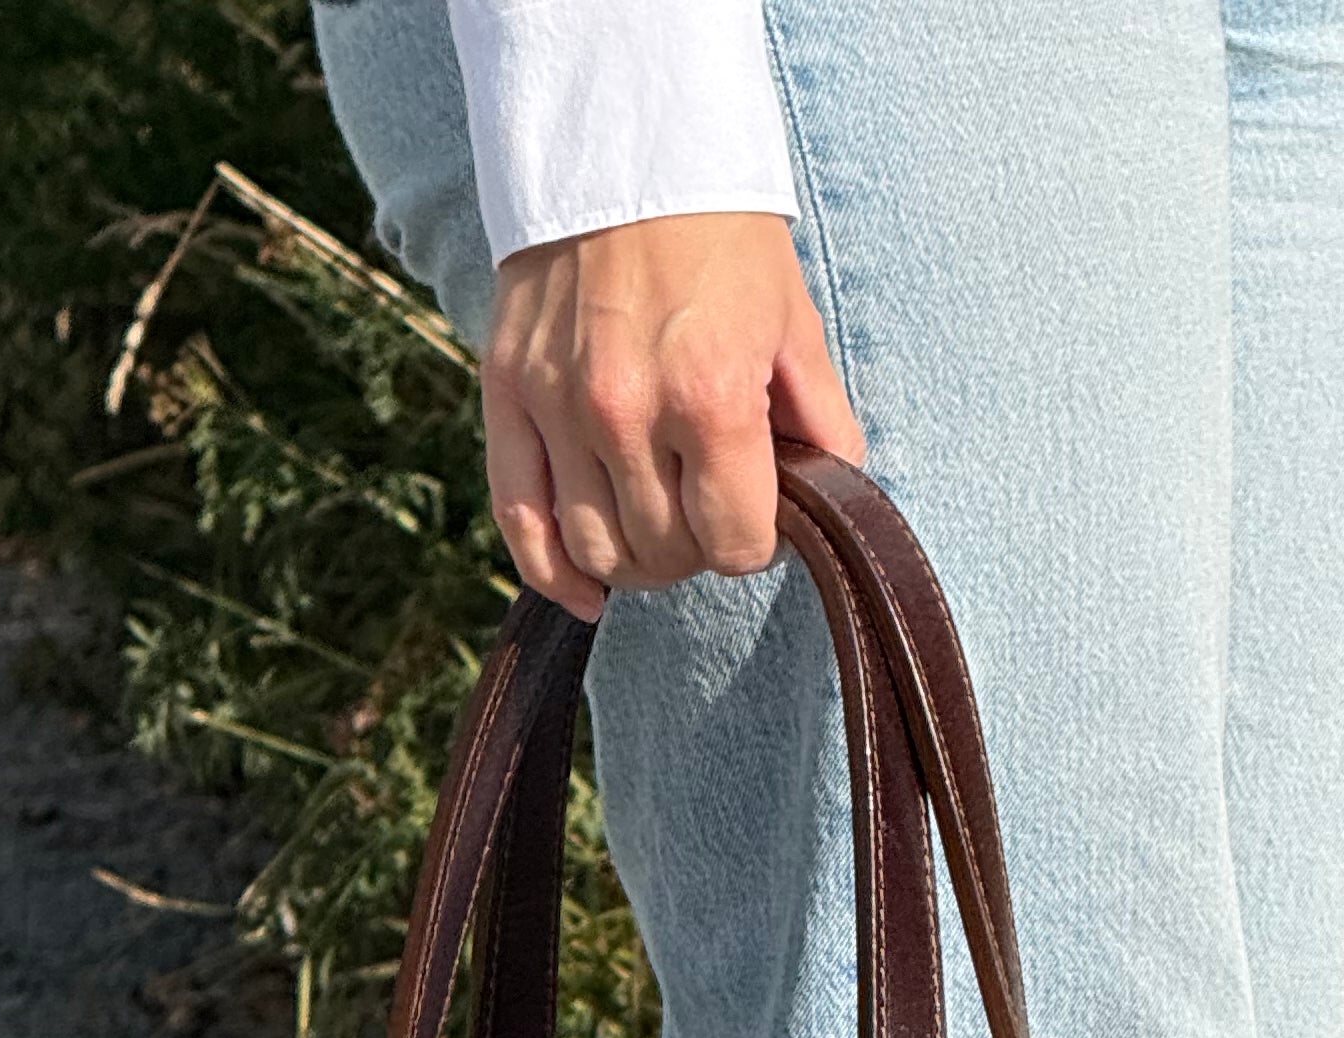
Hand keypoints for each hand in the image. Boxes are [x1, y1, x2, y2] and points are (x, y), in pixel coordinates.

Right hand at [483, 213, 867, 617]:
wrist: (621, 143)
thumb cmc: (719, 231)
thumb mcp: (793, 319)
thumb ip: (821, 420)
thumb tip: (836, 497)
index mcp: (709, 395)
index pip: (736, 544)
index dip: (756, 541)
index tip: (758, 511)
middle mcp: (626, 411)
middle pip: (666, 554)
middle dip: (699, 548)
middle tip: (709, 507)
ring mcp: (559, 407)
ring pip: (599, 550)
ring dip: (638, 559)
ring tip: (660, 521)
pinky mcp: (507, 395)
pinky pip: (521, 522)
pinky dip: (554, 574)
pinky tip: (590, 590)